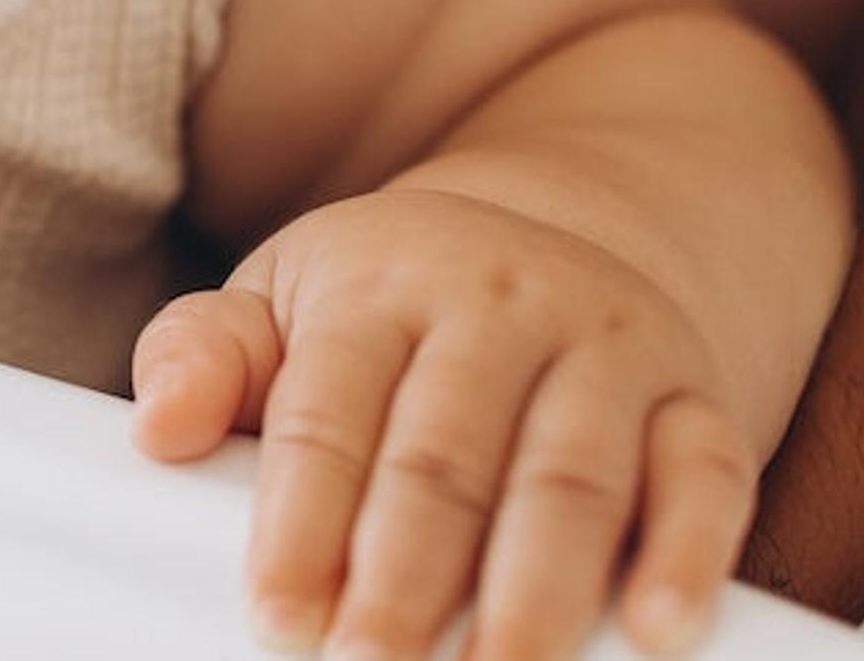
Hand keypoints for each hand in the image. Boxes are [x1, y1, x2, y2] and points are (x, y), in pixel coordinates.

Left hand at [130, 187, 758, 660]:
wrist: (549, 242)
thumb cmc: (383, 311)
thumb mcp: (284, 306)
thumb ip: (206, 357)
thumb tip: (155, 429)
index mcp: (378, 281)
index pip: (329, 414)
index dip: (301, 525)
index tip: (276, 623)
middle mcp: (501, 302)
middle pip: (447, 457)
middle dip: (406, 577)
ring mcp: (609, 344)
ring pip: (572, 476)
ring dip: (535, 592)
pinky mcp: (697, 395)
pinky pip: (708, 471)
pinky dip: (690, 553)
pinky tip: (654, 632)